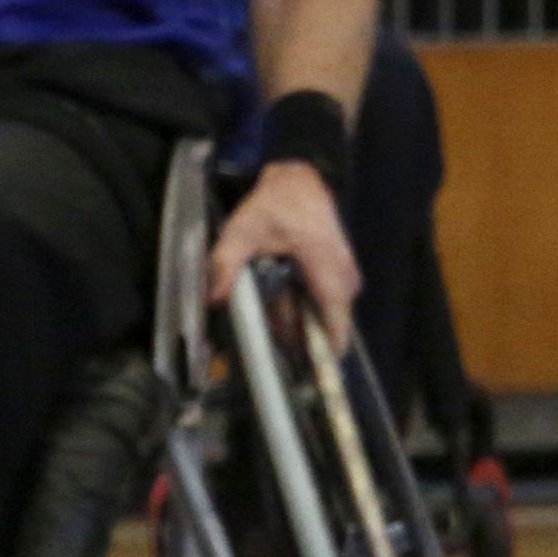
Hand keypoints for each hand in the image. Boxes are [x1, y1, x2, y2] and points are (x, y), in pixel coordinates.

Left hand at [208, 162, 358, 348]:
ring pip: (320, 316)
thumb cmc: (277, 202)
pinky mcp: (338, 276)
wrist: (302, 178)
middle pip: (323, 327)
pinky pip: (320, 303)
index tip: (305, 378)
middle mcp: (344, 279)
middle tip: (265, 339)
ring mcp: (345, 278)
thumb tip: (213, 298)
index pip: (336, 327)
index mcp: (327, 271)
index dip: (323, 356)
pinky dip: (298, 306)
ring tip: (266, 311)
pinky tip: (275, 299)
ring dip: (293, 320)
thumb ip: (226, 263)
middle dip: (294, 337)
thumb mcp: (243, 230)